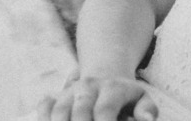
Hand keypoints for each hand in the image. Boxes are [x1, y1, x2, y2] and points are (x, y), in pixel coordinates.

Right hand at [38, 71, 157, 120]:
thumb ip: (146, 110)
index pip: (105, 109)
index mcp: (113, 88)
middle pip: (81, 110)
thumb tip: (147, 120)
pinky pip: (44, 106)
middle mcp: (89, 87)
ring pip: (60, 110)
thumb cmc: (126, 97)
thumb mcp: (142, 99)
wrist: (107, 75)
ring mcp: (71, 91)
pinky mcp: (57, 97)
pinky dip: (43, 118)